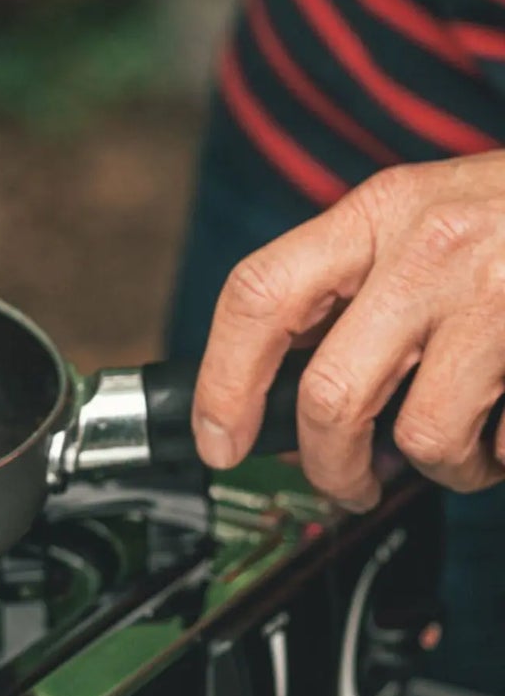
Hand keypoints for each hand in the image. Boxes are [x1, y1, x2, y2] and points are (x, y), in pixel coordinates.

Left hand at [192, 154, 504, 506]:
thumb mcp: (426, 218)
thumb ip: (353, 285)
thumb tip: (271, 393)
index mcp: (379, 211)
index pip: (257, 296)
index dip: (222, 382)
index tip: (219, 443)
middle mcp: (433, 245)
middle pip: (330, 392)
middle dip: (330, 465)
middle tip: (346, 484)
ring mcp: (500, 291)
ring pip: (423, 432)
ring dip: (442, 468)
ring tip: (467, 448)